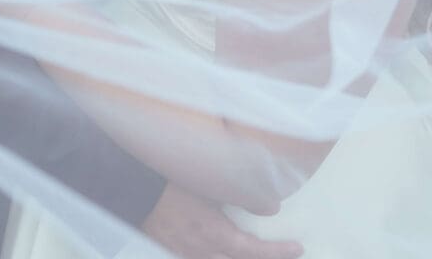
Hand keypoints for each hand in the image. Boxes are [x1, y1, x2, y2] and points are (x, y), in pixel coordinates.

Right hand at [142, 183, 302, 258]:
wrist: (133, 189)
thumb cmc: (169, 181)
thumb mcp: (206, 182)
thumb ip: (239, 193)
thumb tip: (271, 206)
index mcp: (212, 233)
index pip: (252, 252)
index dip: (277, 253)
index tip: (298, 248)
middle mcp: (201, 251)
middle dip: (264, 258)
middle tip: (286, 251)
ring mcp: (187, 254)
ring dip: (241, 256)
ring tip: (258, 249)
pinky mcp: (175, 251)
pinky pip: (202, 258)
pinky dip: (218, 254)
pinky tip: (223, 249)